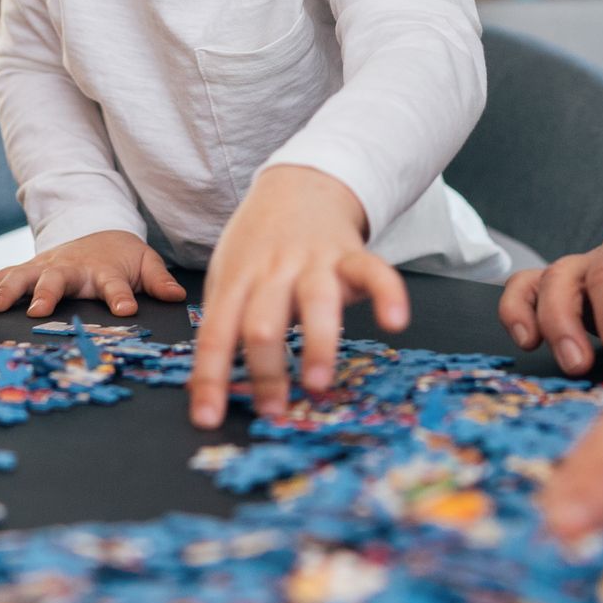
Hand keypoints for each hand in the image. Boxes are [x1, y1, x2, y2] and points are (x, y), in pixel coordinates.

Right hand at [0, 230, 185, 317]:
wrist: (95, 232)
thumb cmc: (121, 256)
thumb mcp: (145, 263)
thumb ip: (158, 280)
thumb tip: (177, 296)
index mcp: (103, 270)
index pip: (115, 285)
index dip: (121, 297)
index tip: (126, 311)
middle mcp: (71, 268)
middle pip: (58, 279)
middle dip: (48, 294)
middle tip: (37, 311)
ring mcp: (45, 266)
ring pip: (24, 276)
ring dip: (8, 290)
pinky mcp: (26, 269)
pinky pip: (1, 276)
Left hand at [188, 166, 407, 429]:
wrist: (298, 185)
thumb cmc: (257, 244)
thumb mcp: (227, 276)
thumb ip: (222, 324)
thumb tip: (208, 388)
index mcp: (236, 281)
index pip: (216, 333)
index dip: (210, 377)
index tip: (207, 418)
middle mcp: (273, 271)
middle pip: (263, 322)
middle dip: (266, 368)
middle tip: (273, 409)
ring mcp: (314, 261)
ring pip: (315, 301)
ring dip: (316, 344)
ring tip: (316, 383)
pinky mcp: (353, 254)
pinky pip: (374, 272)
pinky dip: (388, 294)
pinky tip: (395, 321)